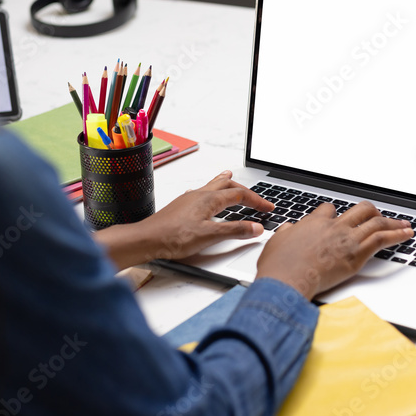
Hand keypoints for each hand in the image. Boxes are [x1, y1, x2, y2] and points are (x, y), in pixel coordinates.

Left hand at [92, 171, 271, 269]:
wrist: (147, 239)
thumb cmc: (173, 237)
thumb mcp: (209, 236)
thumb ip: (234, 230)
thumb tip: (256, 227)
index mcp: (209, 199)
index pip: (240, 196)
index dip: (257, 201)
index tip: (268, 208)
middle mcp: (200, 195)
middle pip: (227, 186)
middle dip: (244, 190)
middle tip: (256, 197)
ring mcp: (189, 199)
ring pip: (212, 186)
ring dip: (225, 183)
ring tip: (230, 176)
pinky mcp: (181, 206)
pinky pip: (201, 192)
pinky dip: (210, 190)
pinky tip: (204, 195)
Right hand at [256, 201, 412, 300]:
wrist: (287, 279)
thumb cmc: (279, 266)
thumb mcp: (277, 242)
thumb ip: (286, 233)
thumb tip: (289, 229)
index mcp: (313, 223)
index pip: (330, 209)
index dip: (337, 214)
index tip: (340, 219)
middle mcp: (333, 227)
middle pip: (360, 210)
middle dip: (372, 213)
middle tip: (379, 218)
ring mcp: (346, 239)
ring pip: (376, 222)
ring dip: (393, 223)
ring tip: (404, 225)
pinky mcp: (356, 255)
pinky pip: (381, 239)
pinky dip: (397, 235)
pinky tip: (407, 234)